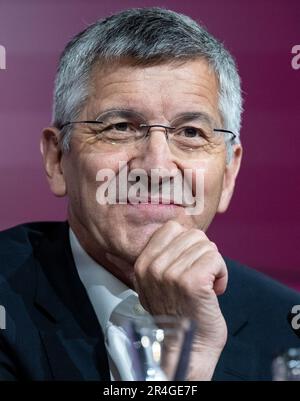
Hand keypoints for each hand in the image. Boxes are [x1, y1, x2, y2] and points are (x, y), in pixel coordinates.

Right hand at [133, 220, 227, 379]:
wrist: (186, 348)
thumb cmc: (179, 313)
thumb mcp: (158, 282)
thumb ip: (164, 255)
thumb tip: (185, 228)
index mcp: (142, 264)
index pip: (172, 228)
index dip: (188, 243)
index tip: (190, 263)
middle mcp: (153, 267)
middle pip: (193, 235)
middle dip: (203, 255)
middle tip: (199, 278)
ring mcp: (171, 274)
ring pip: (207, 247)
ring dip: (213, 267)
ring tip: (205, 287)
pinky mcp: (192, 282)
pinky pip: (216, 259)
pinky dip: (222, 274)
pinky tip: (215, 291)